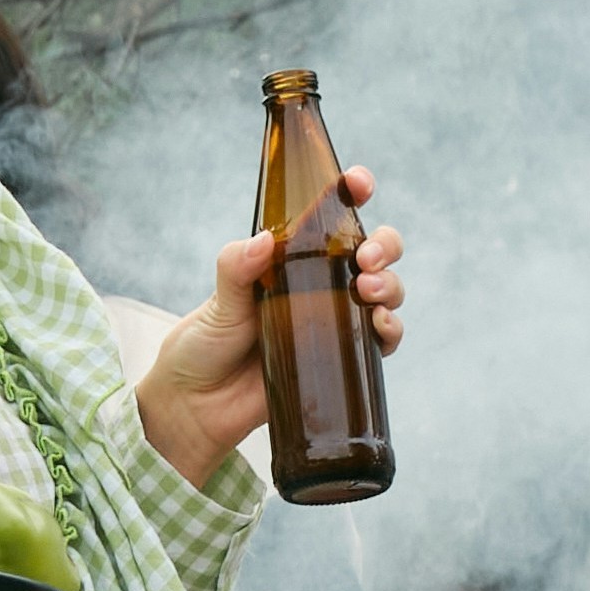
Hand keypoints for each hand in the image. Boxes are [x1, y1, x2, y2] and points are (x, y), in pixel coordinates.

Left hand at [138, 166, 407, 480]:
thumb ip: (237, 267)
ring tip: (367, 291)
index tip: (358, 183)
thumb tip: (265, 240)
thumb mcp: (218, 302)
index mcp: (292, 259)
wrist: (198, 407)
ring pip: (385, 291)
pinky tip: (381, 326)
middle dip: (384, 245)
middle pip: (374, 251)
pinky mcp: (341, 360)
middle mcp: (320, 284)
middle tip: (366, 258)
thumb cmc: (204, 346)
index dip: (353, 192)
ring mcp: (334, 321)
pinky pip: (381, 340)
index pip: (332, 216)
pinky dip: (391, 329)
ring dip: (390, 285)